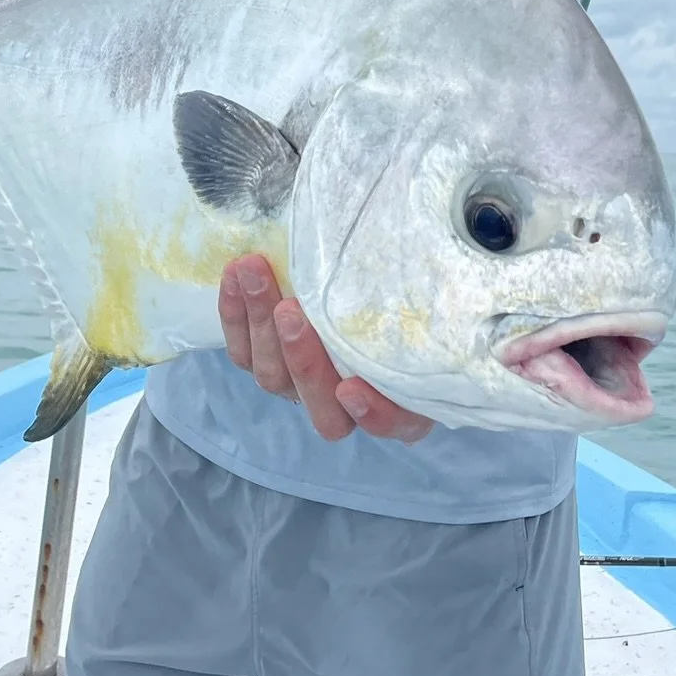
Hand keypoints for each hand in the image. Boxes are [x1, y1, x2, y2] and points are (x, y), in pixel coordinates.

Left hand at [219, 253, 433, 443]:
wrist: (353, 266)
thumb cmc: (402, 278)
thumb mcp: (425, 282)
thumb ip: (427, 284)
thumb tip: (440, 252)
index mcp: (407, 395)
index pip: (398, 423)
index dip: (375, 414)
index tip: (352, 387)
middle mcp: (353, 402)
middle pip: (324, 412)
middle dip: (303, 361)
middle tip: (291, 311)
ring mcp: (304, 386)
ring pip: (276, 380)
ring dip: (260, 326)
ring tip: (254, 271)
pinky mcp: (267, 362)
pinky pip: (243, 354)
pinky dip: (236, 315)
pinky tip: (235, 276)